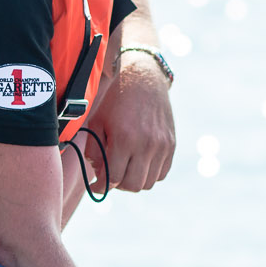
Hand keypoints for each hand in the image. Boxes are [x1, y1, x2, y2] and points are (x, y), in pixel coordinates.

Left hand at [82, 53, 174, 192]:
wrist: (144, 80)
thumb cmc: (115, 101)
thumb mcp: (97, 122)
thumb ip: (94, 150)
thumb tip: (99, 174)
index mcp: (124, 138)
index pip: (113, 178)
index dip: (101, 187)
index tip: (96, 187)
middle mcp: (146, 144)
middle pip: (132, 185)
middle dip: (118, 186)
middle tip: (110, 177)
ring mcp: (162, 146)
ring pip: (148, 182)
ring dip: (134, 180)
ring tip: (124, 169)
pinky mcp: (171, 145)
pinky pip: (162, 173)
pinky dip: (149, 174)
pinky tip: (139, 163)